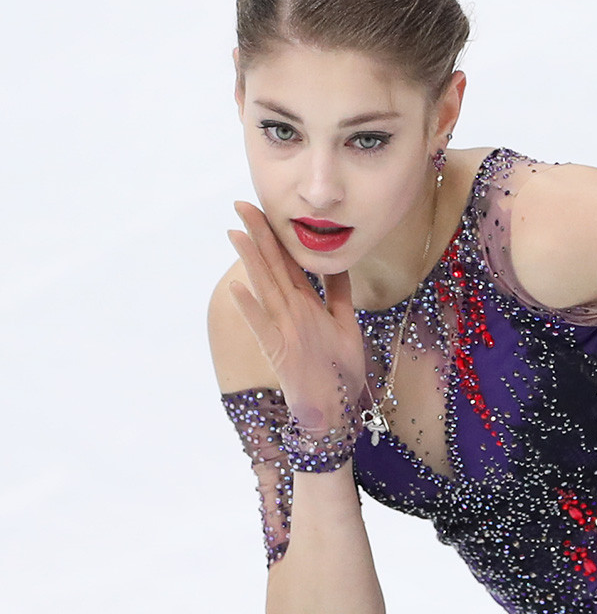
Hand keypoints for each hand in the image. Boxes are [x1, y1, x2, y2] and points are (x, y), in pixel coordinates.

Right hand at [227, 201, 365, 426]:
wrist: (337, 410)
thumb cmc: (340, 369)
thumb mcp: (345, 323)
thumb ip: (339, 293)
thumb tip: (335, 262)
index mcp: (305, 304)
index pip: (287, 262)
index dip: (276, 234)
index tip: (265, 206)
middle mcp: (291, 313)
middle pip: (273, 267)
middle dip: (259, 236)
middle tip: (242, 203)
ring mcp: (283, 331)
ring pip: (265, 289)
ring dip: (250, 261)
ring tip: (235, 233)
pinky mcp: (280, 352)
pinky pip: (264, 327)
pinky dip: (251, 309)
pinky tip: (238, 288)